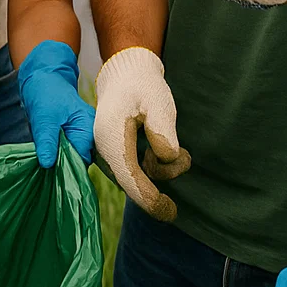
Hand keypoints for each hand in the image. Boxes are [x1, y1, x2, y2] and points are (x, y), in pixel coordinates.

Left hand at [17, 40, 94, 168]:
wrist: (43, 75)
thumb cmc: (45, 91)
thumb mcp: (44, 117)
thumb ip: (47, 141)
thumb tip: (48, 164)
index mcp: (88, 128)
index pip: (82, 160)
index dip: (67, 169)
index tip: (50, 174)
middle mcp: (89, 133)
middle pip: (79, 161)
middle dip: (61, 166)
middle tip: (44, 167)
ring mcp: (81, 134)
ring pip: (71, 157)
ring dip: (57, 160)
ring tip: (43, 160)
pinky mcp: (72, 135)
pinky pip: (66, 150)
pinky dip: (56, 154)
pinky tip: (46, 153)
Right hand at [92, 47, 189, 221]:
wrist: (126, 74)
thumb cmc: (142, 86)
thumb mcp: (158, 102)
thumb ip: (163, 131)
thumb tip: (164, 158)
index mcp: (111, 137)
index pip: (130, 177)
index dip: (149, 198)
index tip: (169, 212)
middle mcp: (105, 149)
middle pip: (133, 182)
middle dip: (159, 184)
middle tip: (176, 196)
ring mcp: (109, 153)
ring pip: (138, 176)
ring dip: (162, 169)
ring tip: (181, 152)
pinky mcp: (117, 155)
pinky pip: (137, 170)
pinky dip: (156, 165)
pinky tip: (166, 152)